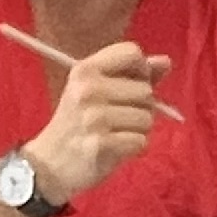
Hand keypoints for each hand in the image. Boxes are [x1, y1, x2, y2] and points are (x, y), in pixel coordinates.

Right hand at [24, 40, 172, 202]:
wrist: (50, 163)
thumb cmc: (78, 124)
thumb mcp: (96, 91)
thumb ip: (131, 75)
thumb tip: (165, 62)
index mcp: (85, 69)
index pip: (132, 53)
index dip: (141, 71)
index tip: (130, 86)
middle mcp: (89, 89)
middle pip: (146, 90)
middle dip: (142, 108)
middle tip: (119, 119)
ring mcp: (95, 117)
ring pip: (147, 118)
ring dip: (139, 130)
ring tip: (117, 133)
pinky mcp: (102, 143)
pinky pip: (141, 141)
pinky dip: (135, 148)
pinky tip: (116, 148)